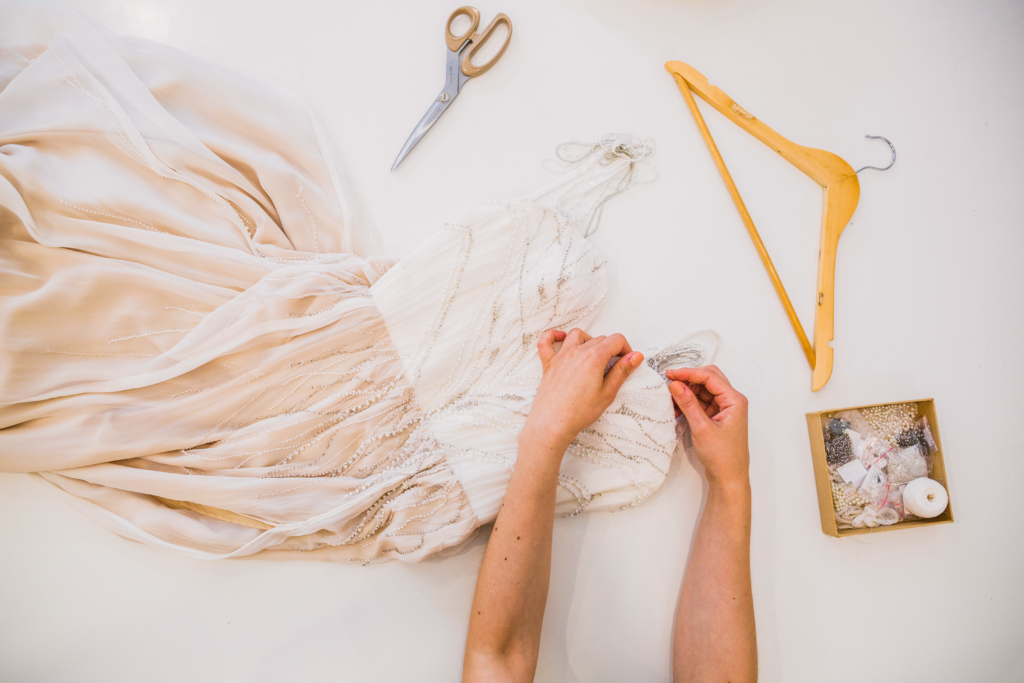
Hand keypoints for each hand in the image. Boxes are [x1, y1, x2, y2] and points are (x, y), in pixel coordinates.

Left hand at [524, 328, 643, 452]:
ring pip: (576, 335)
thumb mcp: (608, 393)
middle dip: (611, 348)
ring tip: (594, 355)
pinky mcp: (548, 364)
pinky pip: (546, 342)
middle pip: (599, 338)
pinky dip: (554, 336)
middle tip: (615, 366)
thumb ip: (622, 371)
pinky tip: (562, 338)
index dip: (626, 349)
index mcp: (594, 357)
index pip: (616, 340)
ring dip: (589, 340)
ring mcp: (561, 356)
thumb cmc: (579, 412)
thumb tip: (635, 356)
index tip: (627, 361)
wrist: (553, 423)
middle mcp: (576, 351)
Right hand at [666, 366, 748, 487]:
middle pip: (708, 379)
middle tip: (670, 382)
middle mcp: (731, 401)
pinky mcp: (717, 416)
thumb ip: (688, 403)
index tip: (671, 374)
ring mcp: (724, 408)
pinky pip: (701, 402)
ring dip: (687, 392)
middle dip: (688, 379)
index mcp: (734, 400)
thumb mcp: (701, 428)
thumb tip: (676, 384)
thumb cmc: (722, 456)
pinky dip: (689, 402)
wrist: (728, 477)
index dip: (689, 372)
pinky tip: (677, 409)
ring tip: (671, 400)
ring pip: (703, 390)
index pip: (710, 376)